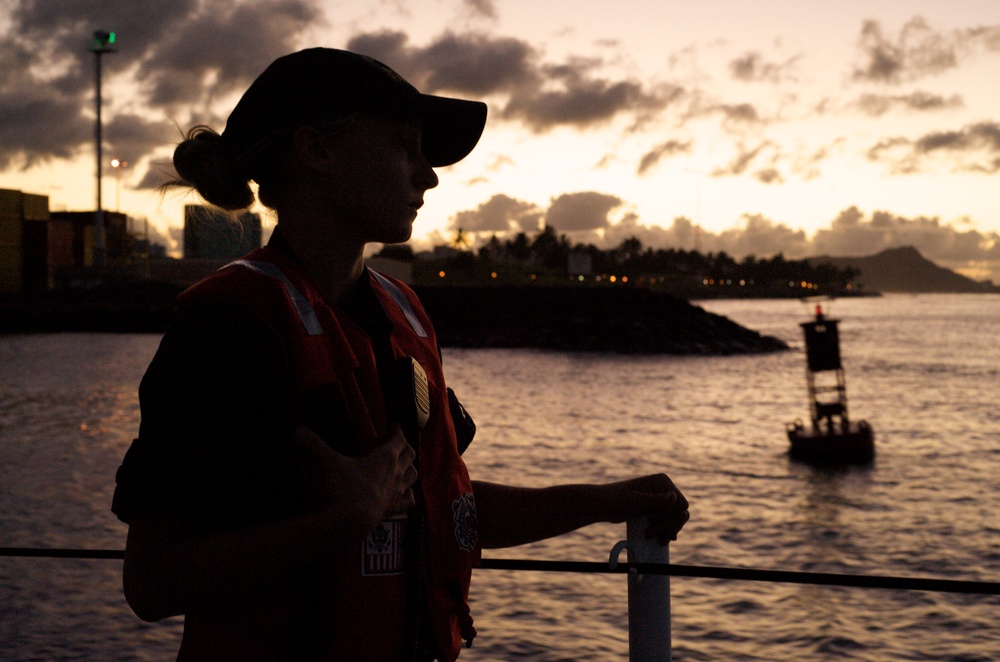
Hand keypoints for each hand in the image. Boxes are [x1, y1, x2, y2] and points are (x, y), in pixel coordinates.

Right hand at [294, 425, 417, 532]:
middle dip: (405, 447)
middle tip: (397, 444)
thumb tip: (299, 430)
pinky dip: (408, 495)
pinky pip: (408, 500)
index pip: (399, 439)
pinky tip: (404, 494)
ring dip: (410, 468)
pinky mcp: (394, 508)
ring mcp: (397, 491)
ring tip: (403, 466)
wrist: (352, 520)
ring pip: (413, 476)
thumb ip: (316, 446)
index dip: (397, 431)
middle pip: (410, 455)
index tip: (393, 426)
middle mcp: (396, 472)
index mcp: (386, 457)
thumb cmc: (345, 488)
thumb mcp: (330, 463)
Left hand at [605, 474, 688, 544]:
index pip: (681, 504)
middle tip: (649, 534)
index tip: (651, 519)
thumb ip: (655, 500)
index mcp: (662, 481)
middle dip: (668, 526)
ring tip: (652, 538)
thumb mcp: (635, 502)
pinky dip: (668, 531)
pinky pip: (669, 522)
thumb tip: (674, 497)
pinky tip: (664, 539)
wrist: (603, 505)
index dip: (670, 515)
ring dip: (667, 530)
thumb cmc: (616, 500)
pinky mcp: (656, 510)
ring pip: (677, 519)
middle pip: (680, 513)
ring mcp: (661, 500)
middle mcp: (664, 489)